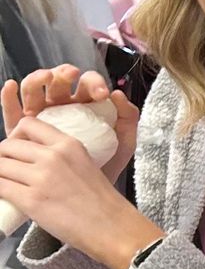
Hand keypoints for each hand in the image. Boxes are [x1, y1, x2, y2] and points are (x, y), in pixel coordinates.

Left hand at [0, 97, 159, 268]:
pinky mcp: (31, 200)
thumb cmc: (102, 203)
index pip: (28, 124)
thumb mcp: (85, 164)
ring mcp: (41, 178)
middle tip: (8, 170)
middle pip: (7, 146)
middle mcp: (53, 156)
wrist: (112, 228)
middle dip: (3, 158)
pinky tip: (4, 196)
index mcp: (68, 144)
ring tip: (7, 184)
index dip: (15, 136)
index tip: (17, 148)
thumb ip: (59, 157)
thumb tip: (32, 160)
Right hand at [3, 66, 139, 180]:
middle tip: (72, 75)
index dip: (93, 83)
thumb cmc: (106, 165)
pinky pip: (12, 111)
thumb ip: (128, 117)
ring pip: (34, 90)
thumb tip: (117, 94)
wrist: (88, 194)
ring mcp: (40, 115)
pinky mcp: (21, 129)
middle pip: (58, 82)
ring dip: (38, 78)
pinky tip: (11, 86)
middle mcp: (61, 106)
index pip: (87, 84)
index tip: (102, 93)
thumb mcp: (123, 143)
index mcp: (85, 105)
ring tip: (46, 77)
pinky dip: (9, 96)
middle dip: (64, 74)